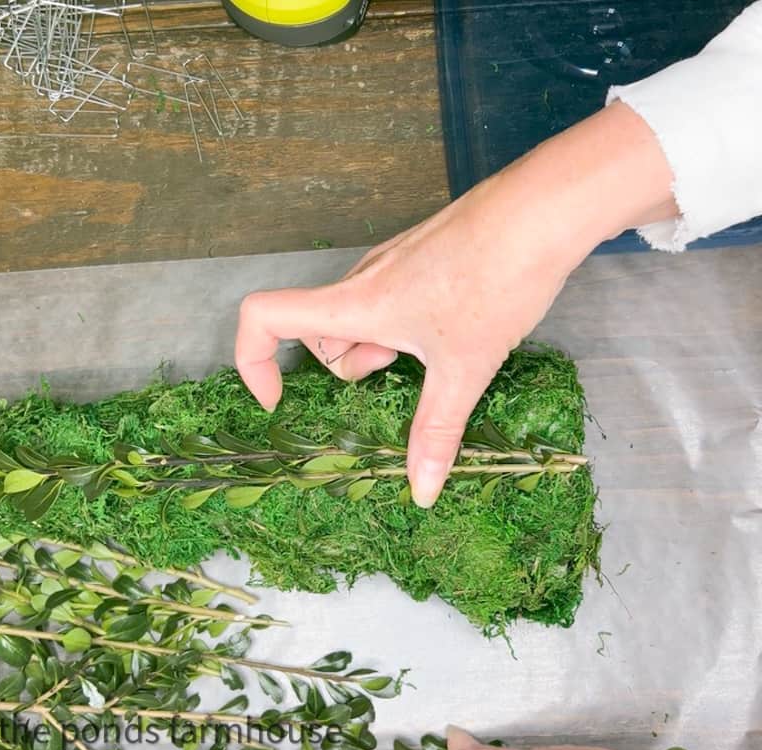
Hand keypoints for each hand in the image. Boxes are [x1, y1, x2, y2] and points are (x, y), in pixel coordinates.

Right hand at [234, 101, 676, 507]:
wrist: (542, 210)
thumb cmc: (496, 283)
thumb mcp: (463, 368)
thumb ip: (436, 432)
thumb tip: (422, 493)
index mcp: (354, 304)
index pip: (263, 316)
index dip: (253, 360)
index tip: (279, 401)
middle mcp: (361, 280)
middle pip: (319, 332)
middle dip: (351, 366)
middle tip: (401, 368)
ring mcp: (390, 264)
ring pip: (357, 317)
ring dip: (380, 347)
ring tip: (437, 349)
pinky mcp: (417, 256)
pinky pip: (386, 299)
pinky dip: (401, 326)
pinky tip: (452, 327)